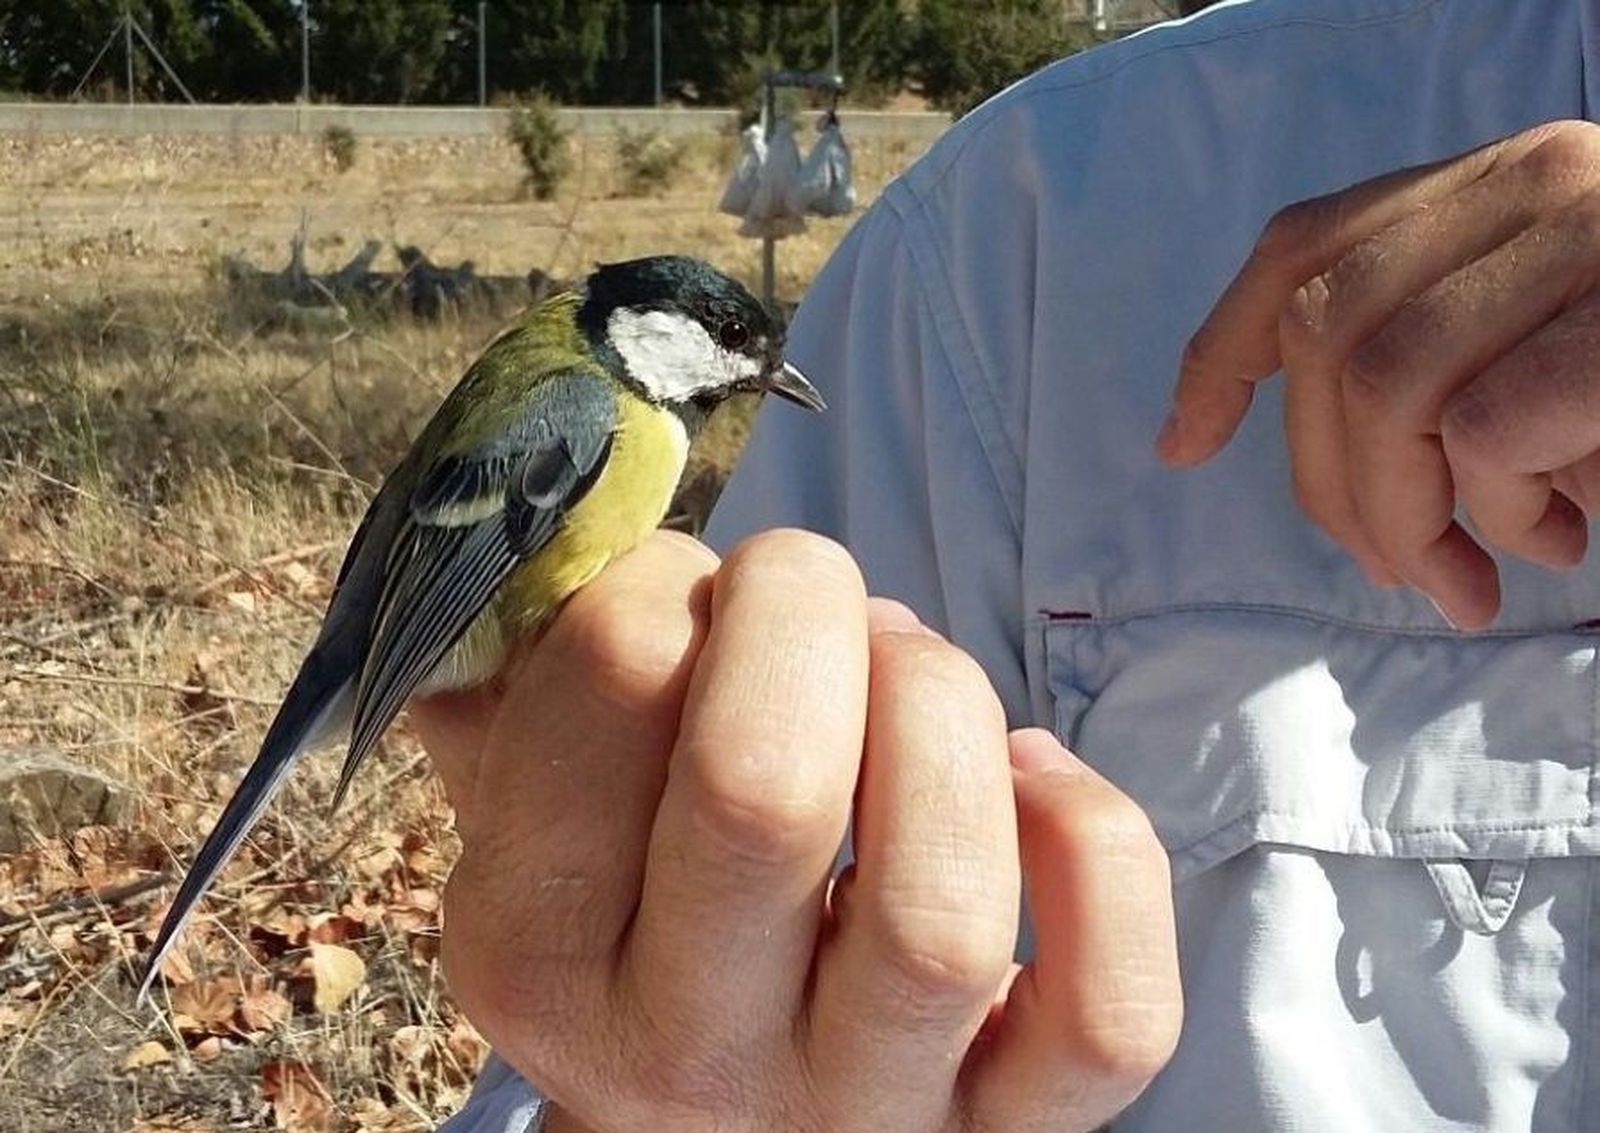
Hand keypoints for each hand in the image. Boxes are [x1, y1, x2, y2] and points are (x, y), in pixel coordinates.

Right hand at [414, 529, 1179, 1132]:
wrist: (716, 1126)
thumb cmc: (629, 915)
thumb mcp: (532, 811)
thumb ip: (516, 688)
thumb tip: (555, 540)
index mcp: (534, 954)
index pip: (616, 680)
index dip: (668, 575)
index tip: (687, 594)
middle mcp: (686, 1056)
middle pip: (768, 787)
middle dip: (807, 609)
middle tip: (805, 593)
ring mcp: (862, 1107)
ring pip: (941, 909)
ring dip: (942, 713)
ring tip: (911, 673)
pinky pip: (1108, 1014)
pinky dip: (1096, 847)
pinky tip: (1033, 776)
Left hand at [1161, 119, 1599, 628]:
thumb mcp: (1542, 348)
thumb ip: (1440, 361)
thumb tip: (1307, 468)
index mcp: (1501, 185)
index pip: (1305, 243)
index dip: (1222, 348)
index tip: (1183, 443)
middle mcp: (1541, 178)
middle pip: (1323, 328)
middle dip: (1327, 481)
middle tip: (1401, 571)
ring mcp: (1594, 231)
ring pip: (1385, 381)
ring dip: (1405, 511)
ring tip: (1474, 574)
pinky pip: (1484, 425)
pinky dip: (1489, 505)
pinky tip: (1552, 537)